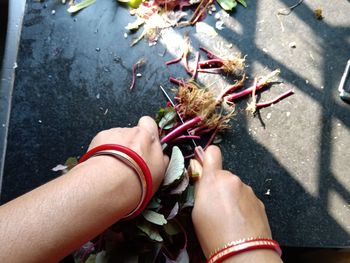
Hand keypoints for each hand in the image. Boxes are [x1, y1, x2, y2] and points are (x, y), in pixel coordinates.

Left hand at [88, 116, 168, 193]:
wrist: (112, 184)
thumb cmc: (139, 180)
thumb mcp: (159, 173)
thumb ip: (162, 159)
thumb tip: (163, 156)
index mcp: (150, 137)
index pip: (149, 123)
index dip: (146, 130)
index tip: (144, 143)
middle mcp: (133, 131)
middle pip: (131, 133)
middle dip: (130, 144)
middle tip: (128, 162)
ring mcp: (115, 133)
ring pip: (116, 138)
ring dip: (115, 148)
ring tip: (113, 167)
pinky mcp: (100, 137)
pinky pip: (103, 141)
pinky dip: (102, 150)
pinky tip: (102, 164)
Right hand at [192, 146, 278, 261]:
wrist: (244, 253)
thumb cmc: (213, 234)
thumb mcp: (196, 211)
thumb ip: (200, 188)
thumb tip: (199, 173)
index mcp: (214, 179)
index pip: (212, 152)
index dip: (208, 158)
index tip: (205, 168)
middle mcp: (233, 179)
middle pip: (223, 175)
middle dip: (218, 186)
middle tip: (214, 206)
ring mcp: (248, 190)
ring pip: (235, 188)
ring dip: (231, 197)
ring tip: (227, 218)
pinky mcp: (259, 201)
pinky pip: (245, 198)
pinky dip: (241, 206)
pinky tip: (239, 222)